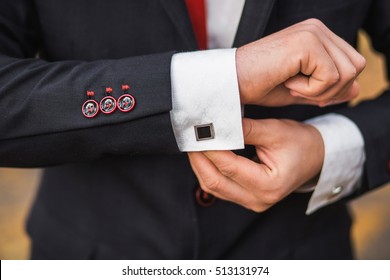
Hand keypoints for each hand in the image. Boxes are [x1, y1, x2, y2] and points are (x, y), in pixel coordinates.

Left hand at [188, 118, 323, 211]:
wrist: (316, 157)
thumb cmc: (301, 143)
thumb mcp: (276, 131)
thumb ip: (245, 129)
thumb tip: (217, 124)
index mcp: (269, 185)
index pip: (228, 166)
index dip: (209, 147)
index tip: (197, 130)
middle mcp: (258, 199)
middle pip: (214, 182)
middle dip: (197, 159)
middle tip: (188, 138)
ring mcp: (251, 202)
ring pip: (213, 187)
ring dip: (200, 165)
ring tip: (192, 145)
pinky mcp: (247, 198)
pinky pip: (220, 187)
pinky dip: (209, 170)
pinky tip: (203, 155)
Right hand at [237, 18, 365, 106]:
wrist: (232, 84)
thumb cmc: (259, 86)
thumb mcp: (301, 90)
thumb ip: (328, 89)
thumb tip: (356, 90)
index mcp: (316, 35)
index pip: (352, 63)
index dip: (333, 87)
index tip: (301, 89)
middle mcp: (317, 28)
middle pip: (356, 67)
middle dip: (331, 89)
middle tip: (298, 89)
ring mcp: (312, 32)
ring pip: (348, 73)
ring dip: (320, 90)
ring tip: (292, 85)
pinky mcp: (307, 43)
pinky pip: (330, 77)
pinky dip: (311, 90)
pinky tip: (289, 82)